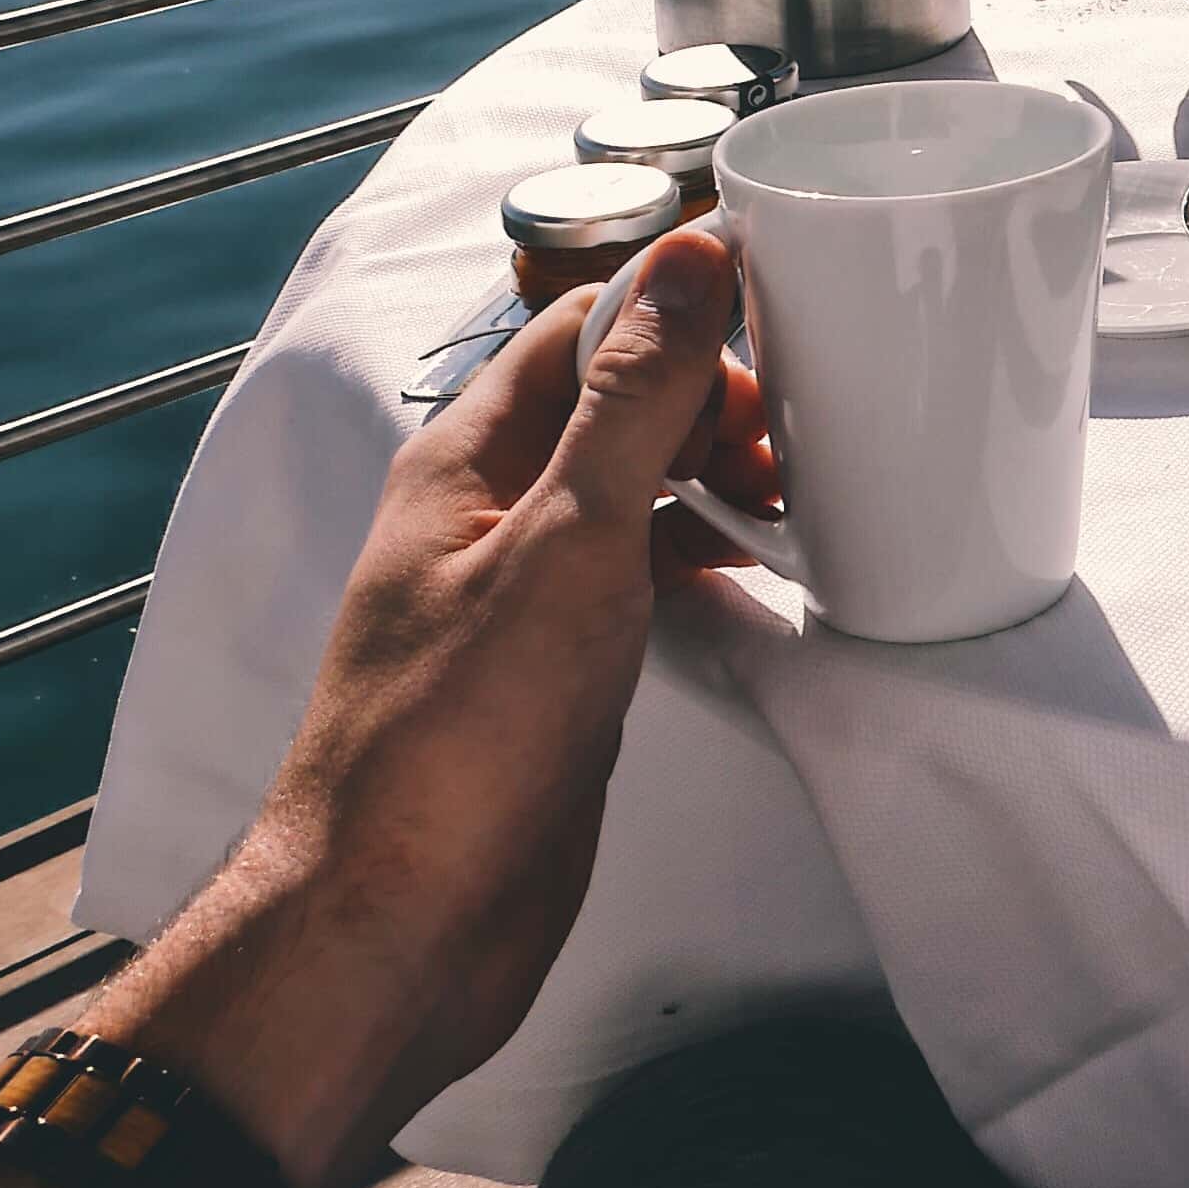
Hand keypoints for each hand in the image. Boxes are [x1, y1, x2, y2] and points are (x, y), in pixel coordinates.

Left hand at [41, 232, 769, 1187]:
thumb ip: (630, 401)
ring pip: (632, 485)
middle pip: (612, 397)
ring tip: (789, 496)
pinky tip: (750, 573)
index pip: (582, 325)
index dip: (680, 310)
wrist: (398, 929)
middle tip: (790, 439)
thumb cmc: (452, 749)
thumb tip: (686, 259)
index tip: (779, 329)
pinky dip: (703, 551)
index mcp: (465, 461)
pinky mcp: (557, 669)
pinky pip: (639, 573)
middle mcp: (487, 515)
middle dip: (712, 392)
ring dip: (712, 468)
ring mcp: (522, 594)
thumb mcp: (565, 545)